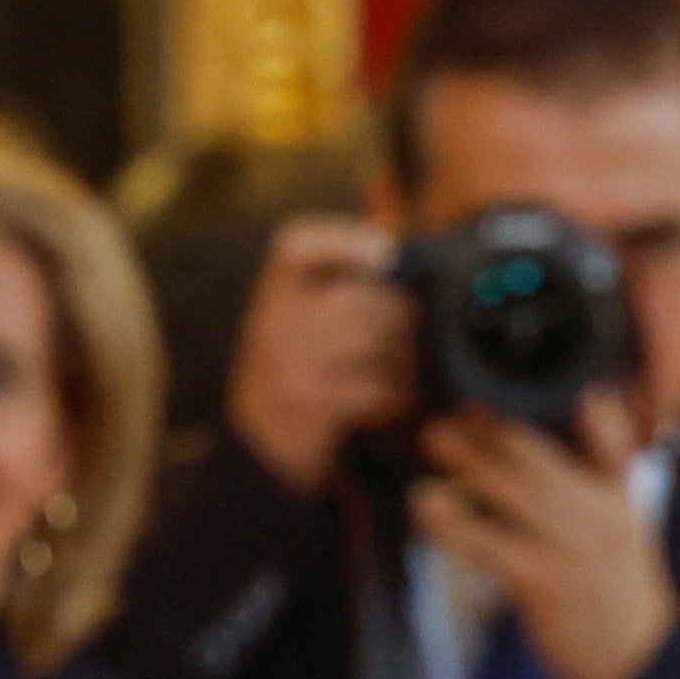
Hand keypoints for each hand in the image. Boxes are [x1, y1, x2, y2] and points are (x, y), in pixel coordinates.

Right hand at [224, 216, 411, 491]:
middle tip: (419, 332)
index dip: (345, 238)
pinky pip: (378, 389)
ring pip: (376, 342)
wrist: (260, 456)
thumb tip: (390, 223)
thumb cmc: (293, 378)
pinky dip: (400, 397)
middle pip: (360, 298)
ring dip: (409, 360)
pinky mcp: (312, 407)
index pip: (296, 245)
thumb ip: (335, 279)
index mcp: (269, 297)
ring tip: (413, 372)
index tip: (384, 251)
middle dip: (401, 316)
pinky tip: (400, 403)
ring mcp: (289, 366)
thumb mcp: (297, 323)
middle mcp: (272, 325)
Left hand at [410, 409, 679, 678]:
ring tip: (434, 441)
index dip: (587, 408)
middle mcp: (599, 514)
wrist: (635, 655)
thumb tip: (592, 398)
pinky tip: (428, 508)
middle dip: (491, 428)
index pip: (612, 438)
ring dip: (467, 464)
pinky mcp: (543, 582)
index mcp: (620, 494)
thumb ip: (609, 457)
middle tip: (452, 411)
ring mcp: (571, 548)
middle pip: (539, 457)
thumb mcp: (626, 515)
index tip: (533, 382)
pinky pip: (489, 545)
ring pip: (513, 492)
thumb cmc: (617, 580)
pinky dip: (453, 525)